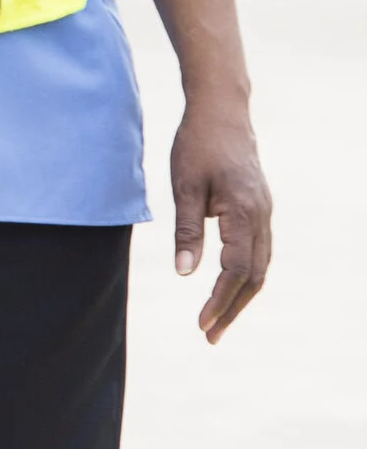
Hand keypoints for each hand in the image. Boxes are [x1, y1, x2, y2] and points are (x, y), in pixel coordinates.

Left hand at [171, 87, 271, 340]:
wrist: (222, 112)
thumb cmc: (197, 145)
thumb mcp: (184, 187)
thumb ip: (186, 231)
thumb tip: (184, 273)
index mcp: (244, 212)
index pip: (234, 270)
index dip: (218, 300)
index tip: (200, 325)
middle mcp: (262, 217)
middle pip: (254, 276)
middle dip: (232, 309)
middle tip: (210, 337)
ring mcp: (265, 213)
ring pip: (261, 266)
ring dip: (241, 296)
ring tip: (217, 321)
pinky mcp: (260, 209)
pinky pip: (259, 252)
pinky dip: (246, 276)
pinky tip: (229, 288)